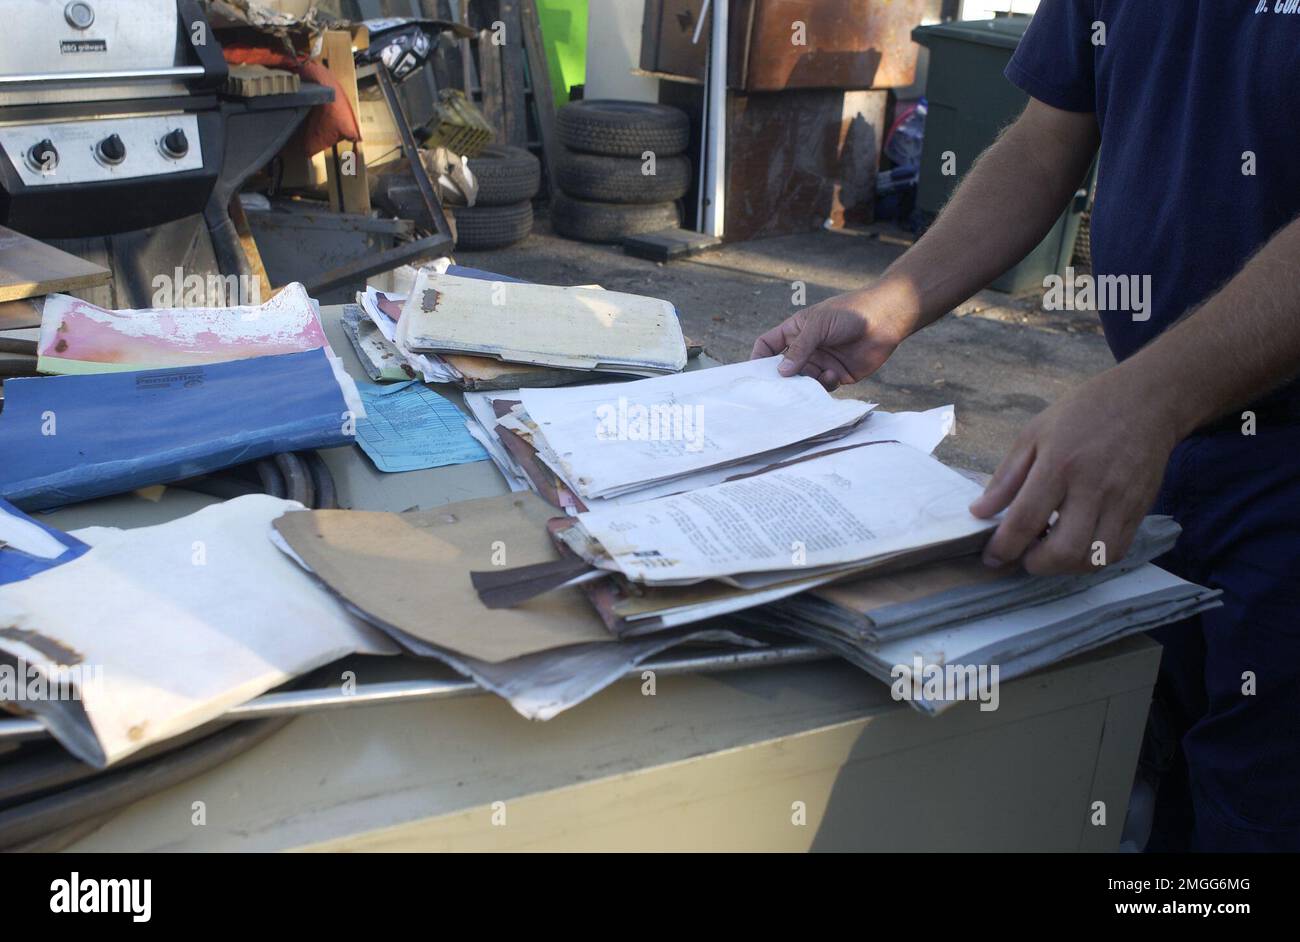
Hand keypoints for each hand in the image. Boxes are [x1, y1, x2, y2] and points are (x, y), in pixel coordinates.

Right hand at [750, 287, 913, 388]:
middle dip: (780, 379)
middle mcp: (806, 348)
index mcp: (795, 331)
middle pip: (783, 369)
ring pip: (802, 381)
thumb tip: (781, 373)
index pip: (768, 346)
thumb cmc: (850, 313)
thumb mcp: (818, 325)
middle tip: (777, 390)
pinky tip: (833, 374)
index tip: (754, 375)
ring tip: (812, 378)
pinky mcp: (837, 375)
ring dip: (804, 384)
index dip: (758, 359)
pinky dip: (824, 384)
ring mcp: (821, 362)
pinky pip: (822, 387)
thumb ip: (799, 349)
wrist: (885, 319)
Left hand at [970, 367, 1177, 574]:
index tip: (991, 557)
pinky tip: (1076, 543)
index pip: (1026, 520)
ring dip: (1064, 567)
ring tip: (1049, 549)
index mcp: (1059, 465)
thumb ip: (1006, 477)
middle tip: (1023, 554)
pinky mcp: (1141, 511)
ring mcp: (1121, 502)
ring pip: (1093, 559)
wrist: (1147, 402)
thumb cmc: (1083, 414)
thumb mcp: (1033, 434)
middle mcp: (1093, 488)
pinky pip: (1116, 552)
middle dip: (1036, 564)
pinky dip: (1091, 558)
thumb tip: (979, 512)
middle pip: (1064, 551)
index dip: (1003, 547)